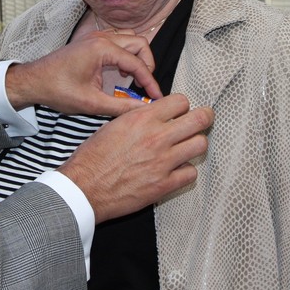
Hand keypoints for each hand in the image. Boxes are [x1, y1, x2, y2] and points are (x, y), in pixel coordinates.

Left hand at [4, 31, 161, 116]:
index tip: (156, 97)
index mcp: (102, 49)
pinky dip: (125, 54)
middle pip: (139, 43)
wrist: (33, 81)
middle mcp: (101, 37)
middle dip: (147, 64)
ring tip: (132, 79)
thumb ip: (121, 106)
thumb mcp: (91, 103)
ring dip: (136, 57)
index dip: (150, 82)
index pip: (137, 63)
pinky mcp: (91, 41)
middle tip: (145, 86)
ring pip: (130, 39)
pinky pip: (118, 41)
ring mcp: (96, 37)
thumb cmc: (57, 89)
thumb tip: (144, 109)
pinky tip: (120, 73)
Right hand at [58, 95, 211, 222]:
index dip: (182, 106)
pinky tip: (176, 170)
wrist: (84, 188)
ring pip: (201, 145)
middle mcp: (156, 137)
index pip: (181, 101)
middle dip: (204, 118)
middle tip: (203, 120)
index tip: (180, 111)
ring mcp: (163, 162)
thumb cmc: (93, 157)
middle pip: (200, 119)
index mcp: (142, 119)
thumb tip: (155, 114)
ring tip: (187, 147)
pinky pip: (191, 173)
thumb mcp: (113, 125)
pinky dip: (186, 171)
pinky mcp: (164, 185)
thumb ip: (138, 117)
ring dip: (195, 144)